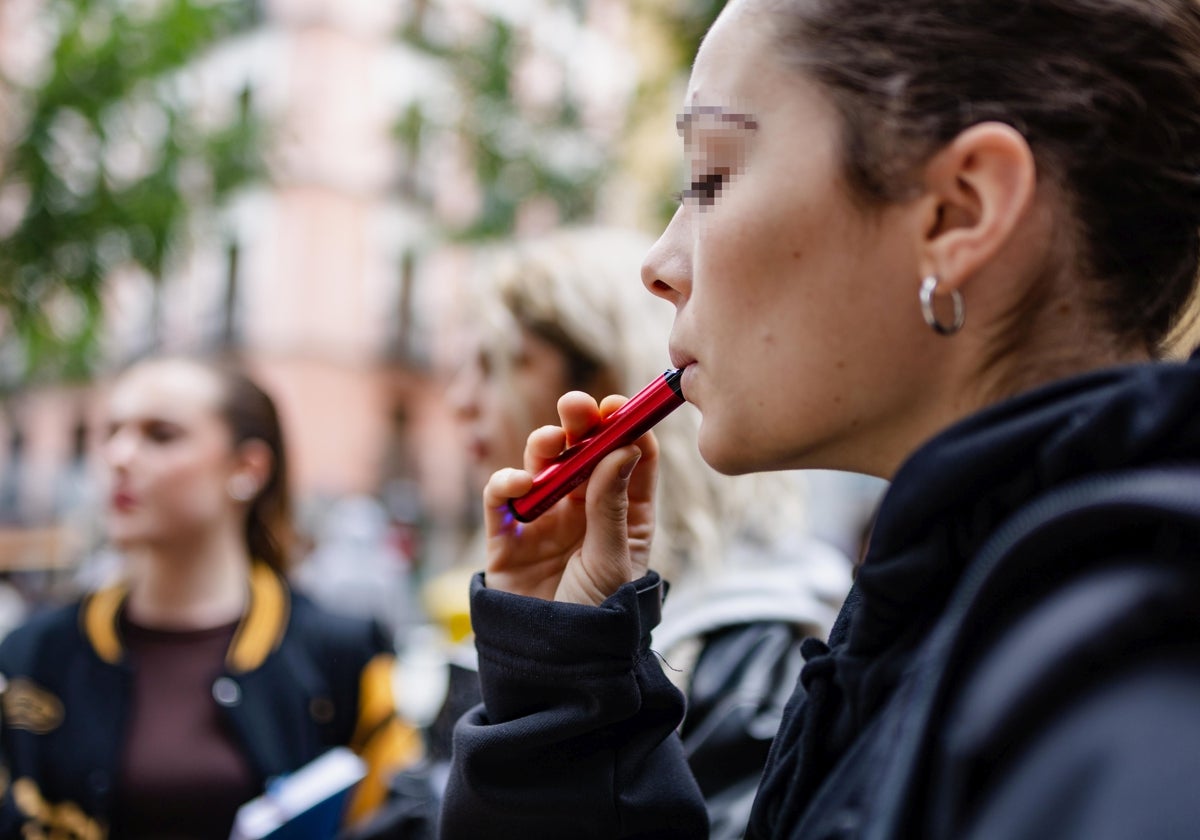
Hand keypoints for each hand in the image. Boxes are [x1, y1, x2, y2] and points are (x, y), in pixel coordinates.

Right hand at [482, 390, 659, 604]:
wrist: (554, 668)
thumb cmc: (597, 618)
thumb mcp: (613, 561)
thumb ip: (613, 505)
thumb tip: (625, 447)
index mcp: (624, 516)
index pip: (629, 460)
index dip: (625, 428)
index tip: (620, 407)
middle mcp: (585, 511)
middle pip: (583, 454)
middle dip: (580, 425)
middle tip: (579, 406)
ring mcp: (545, 520)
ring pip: (543, 466)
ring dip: (545, 445)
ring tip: (551, 443)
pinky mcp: (507, 537)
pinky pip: (502, 499)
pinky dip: (506, 482)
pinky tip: (519, 482)